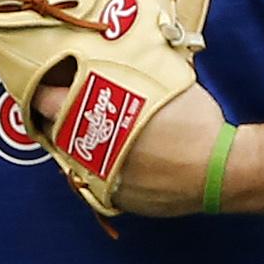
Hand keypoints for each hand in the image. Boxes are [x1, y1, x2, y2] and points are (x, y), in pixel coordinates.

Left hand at [30, 68, 230, 219]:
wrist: (219, 170)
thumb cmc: (193, 122)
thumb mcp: (159, 83)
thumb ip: (126, 77)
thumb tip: (111, 65)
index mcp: (93, 119)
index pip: (47, 102)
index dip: (45, 91)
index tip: (46, 86)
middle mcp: (88, 153)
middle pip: (56, 132)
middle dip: (58, 119)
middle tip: (66, 106)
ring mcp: (100, 180)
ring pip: (73, 159)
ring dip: (77, 144)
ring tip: (95, 131)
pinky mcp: (116, 199)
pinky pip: (97, 180)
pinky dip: (102, 167)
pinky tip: (123, 157)